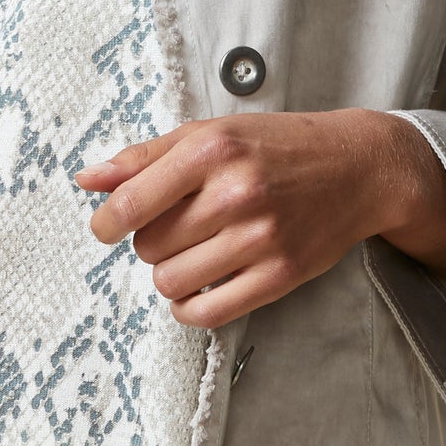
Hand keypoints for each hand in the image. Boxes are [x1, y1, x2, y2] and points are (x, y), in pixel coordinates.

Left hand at [76, 109, 445, 328]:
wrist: (358, 167)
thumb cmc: (278, 147)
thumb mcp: (210, 133)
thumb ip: (145, 157)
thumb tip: (87, 180)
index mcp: (211, 150)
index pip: (130, 204)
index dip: (105, 224)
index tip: (105, 228)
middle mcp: (235, 192)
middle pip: (147, 246)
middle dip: (151, 241)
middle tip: (177, 228)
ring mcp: (260, 237)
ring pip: (171, 281)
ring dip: (170, 273)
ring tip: (192, 253)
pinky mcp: (280, 273)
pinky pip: (206, 312)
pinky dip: (188, 308)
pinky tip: (195, 290)